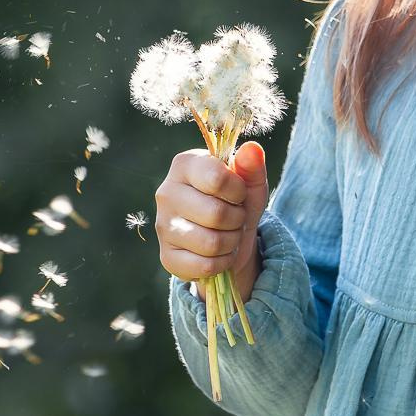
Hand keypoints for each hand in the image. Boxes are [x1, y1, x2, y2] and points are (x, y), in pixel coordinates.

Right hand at [152, 143, 269, 303]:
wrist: (227, 236)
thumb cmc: (236, 201)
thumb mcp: (250, 183)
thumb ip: (252, 166)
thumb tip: (252, 149)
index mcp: (184, 165)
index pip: (216, 178)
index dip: (238, 191)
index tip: (239, 193)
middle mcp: (166, 192)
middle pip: (216, 214)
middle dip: (237, 220)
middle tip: (235, 217)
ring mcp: (163, 226)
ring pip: (211, 243)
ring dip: (231, 242)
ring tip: (228, 234)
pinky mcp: (167, 256)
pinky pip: (204, 266)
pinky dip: (222, 263)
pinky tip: (219, 253)